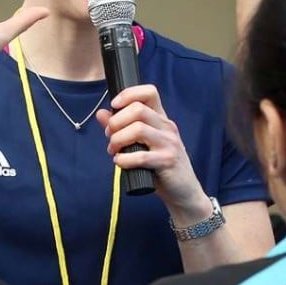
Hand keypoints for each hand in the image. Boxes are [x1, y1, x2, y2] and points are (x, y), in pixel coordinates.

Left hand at [96, 85, 209, 218]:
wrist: (184, 192)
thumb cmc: (161, 167)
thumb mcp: (142, 144)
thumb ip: (122, 127)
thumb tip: (101, 113)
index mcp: (161, 119)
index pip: (149, 92)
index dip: (128, 94)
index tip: (114, 105)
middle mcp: (167, 127)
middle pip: (138, 109)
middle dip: (116, 122)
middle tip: (110, 137)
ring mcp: (169, 143)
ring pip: (138, 129)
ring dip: (118, 140)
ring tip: (114, 151)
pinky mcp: (167, 161)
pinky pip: (141, 156)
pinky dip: (124, 159)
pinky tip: (120, 162)